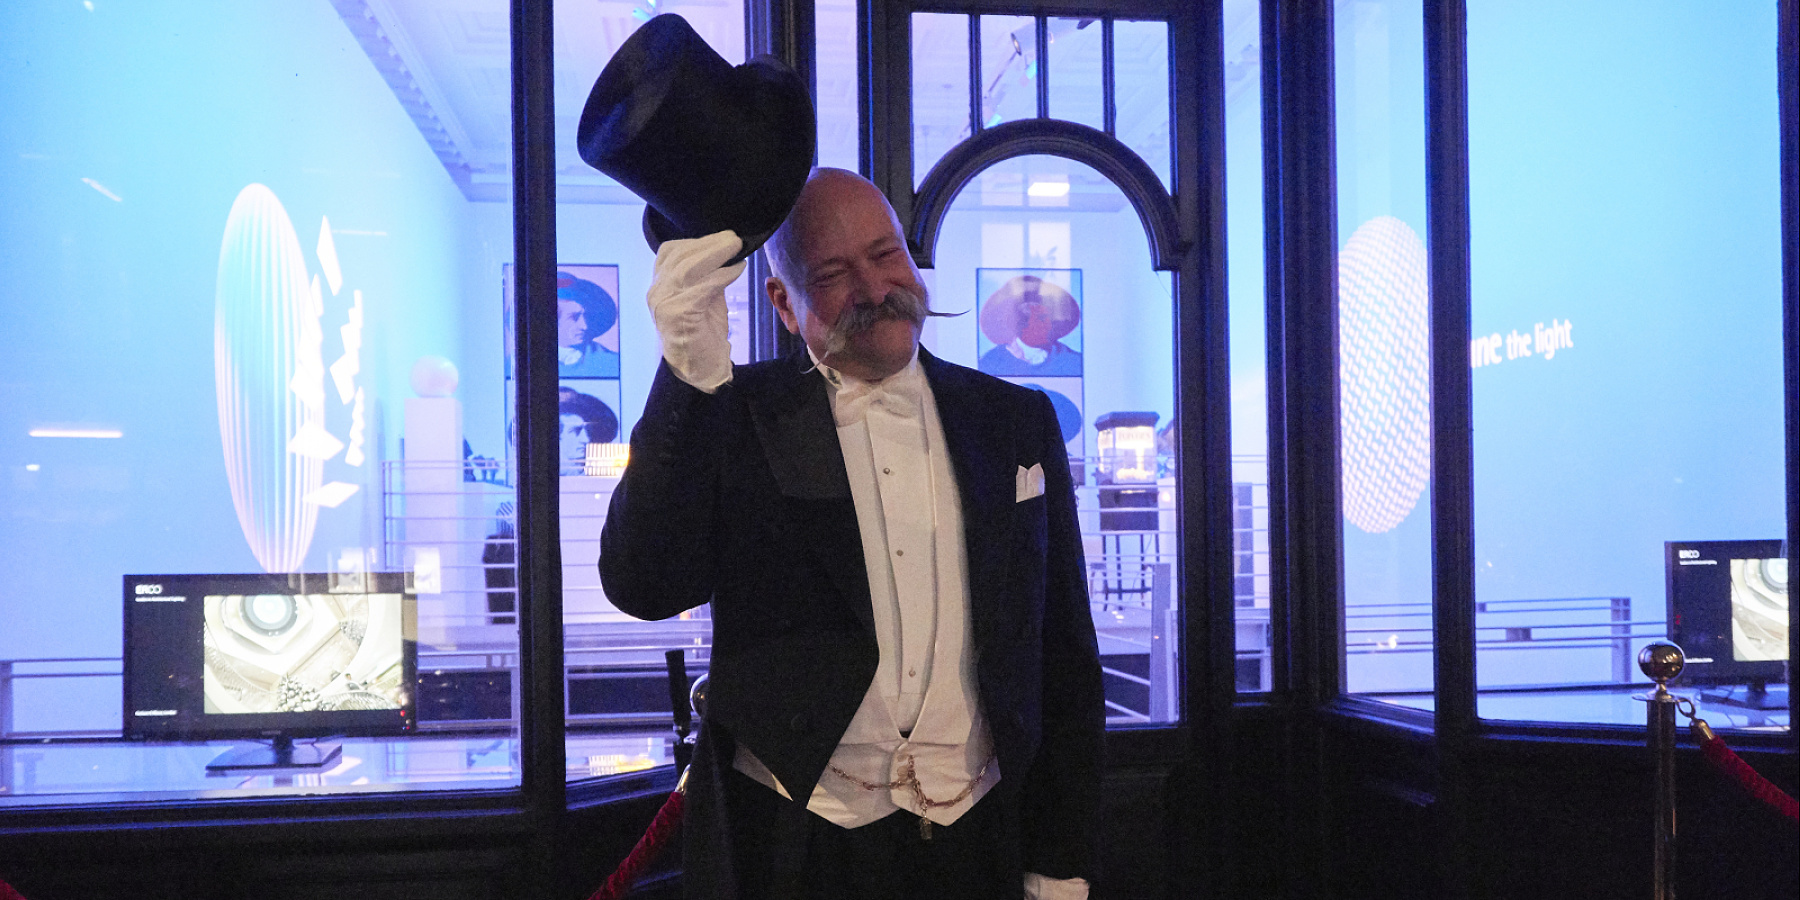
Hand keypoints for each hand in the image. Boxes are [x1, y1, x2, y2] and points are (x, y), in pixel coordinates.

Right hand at [647, 230, 746, 391]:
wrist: (701, 369)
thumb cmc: (703, 332)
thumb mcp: (704, 295)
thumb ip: (706, 274)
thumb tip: (725, 249)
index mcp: (660, 284)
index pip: (671, 252)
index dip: (697, 240)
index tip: (723, 236)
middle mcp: (657, 292)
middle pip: (680, 256)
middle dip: (709, 243)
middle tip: (734, 238)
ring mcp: (663, 304)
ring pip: (687, 269)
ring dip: (715, 254)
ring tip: (737, 248)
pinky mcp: (677, 316)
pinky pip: (700, 288)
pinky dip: (721, 276)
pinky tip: (737, 270)